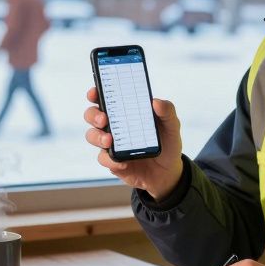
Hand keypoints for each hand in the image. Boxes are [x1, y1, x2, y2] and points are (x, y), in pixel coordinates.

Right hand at [83, 86, 183, 200]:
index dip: (95, 93)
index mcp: (125, 111)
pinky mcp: (112, 160)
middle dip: (94, 115)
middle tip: (104, 119)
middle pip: (92, 115)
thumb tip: (156, 102)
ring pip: (92, 136)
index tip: (94, 93)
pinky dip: (110, 160)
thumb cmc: (167, 143)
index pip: (106, 98)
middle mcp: (114, 125)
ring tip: (109, 141)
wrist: (168, 172)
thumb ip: (167, 112)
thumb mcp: (172, 127)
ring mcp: (111, 143)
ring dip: (97, 137)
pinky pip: (103, 158)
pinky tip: (123, 162)